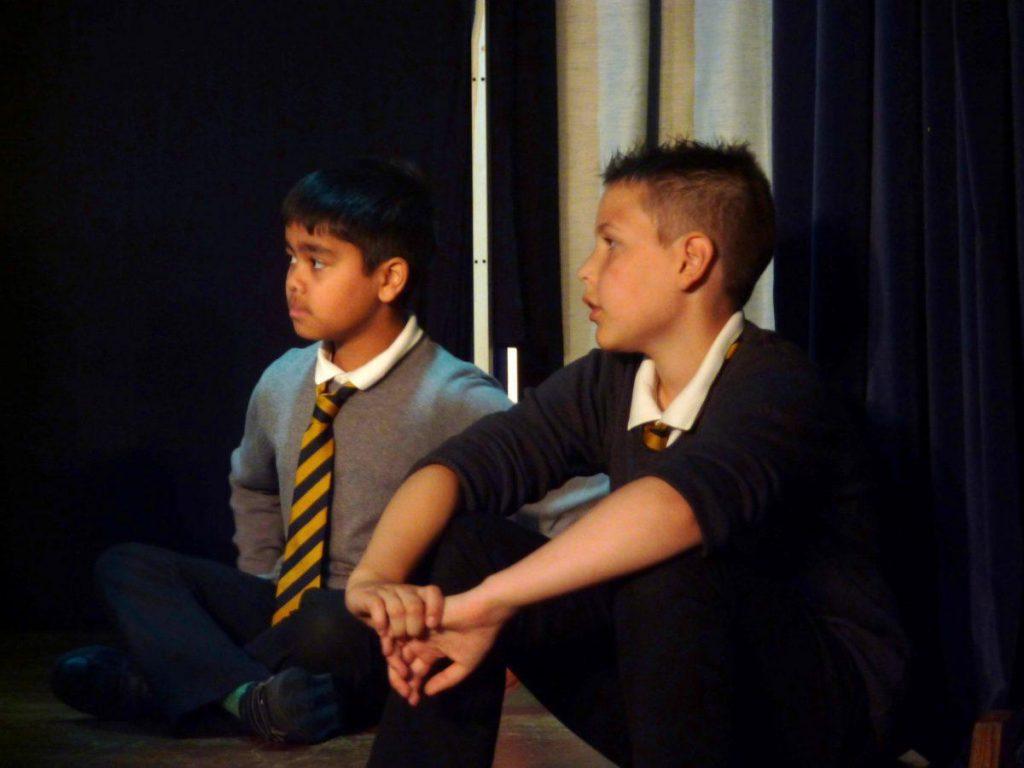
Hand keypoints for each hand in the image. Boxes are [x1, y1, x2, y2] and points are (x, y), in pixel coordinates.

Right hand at [345, 579, 444, 642]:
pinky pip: (377, 606)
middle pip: (414, 606)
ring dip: (396, 629)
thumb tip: (406, 678)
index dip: (435, 608)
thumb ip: (405, 649)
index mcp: (418, 596)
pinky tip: (381, 633)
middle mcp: (405, 592)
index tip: (433, 625)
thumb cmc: (387, 614)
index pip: (433, 592)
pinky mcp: (370, 596)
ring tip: (394, 642)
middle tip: (407, 641)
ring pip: (397, 609)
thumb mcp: (399, 629)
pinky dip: (381, 621)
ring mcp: (388, 593)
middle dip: (412, 627)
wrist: (362, 594)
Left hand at [398, 587, 515, 704]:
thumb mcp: (464, 665)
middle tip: (406, 695)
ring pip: (398, 650)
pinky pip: (398, 632)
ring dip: (397, 666)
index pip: (416, 670)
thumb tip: (427, 693)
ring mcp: (418, 629)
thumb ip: (446, 679)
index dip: (412, 686)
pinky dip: (394, 647)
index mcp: (433, 650)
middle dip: (402, 680)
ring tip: (403, 681)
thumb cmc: (478, 637)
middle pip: (404, 662)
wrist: (484, 612)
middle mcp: (423, 640)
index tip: (412, 702)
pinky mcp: (415, 617)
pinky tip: (400, 662)